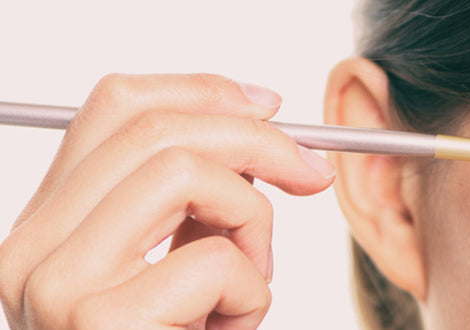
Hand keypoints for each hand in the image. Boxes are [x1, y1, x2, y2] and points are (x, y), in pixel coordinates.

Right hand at [0, 74, 335, 328]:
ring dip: (253, 222)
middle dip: (259, 139)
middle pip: (154, 127)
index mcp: (47, 227)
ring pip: (185, 173)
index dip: (204, 90)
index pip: (114, 106)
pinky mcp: (97, 321)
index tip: (271, 107)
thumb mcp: (182, 268)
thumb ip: (195, 202)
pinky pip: (215, 260)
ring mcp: (55, 284)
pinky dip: (252, 292)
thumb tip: (258, 122)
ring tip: (251, 278)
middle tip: (311, 174)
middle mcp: (29, 249)